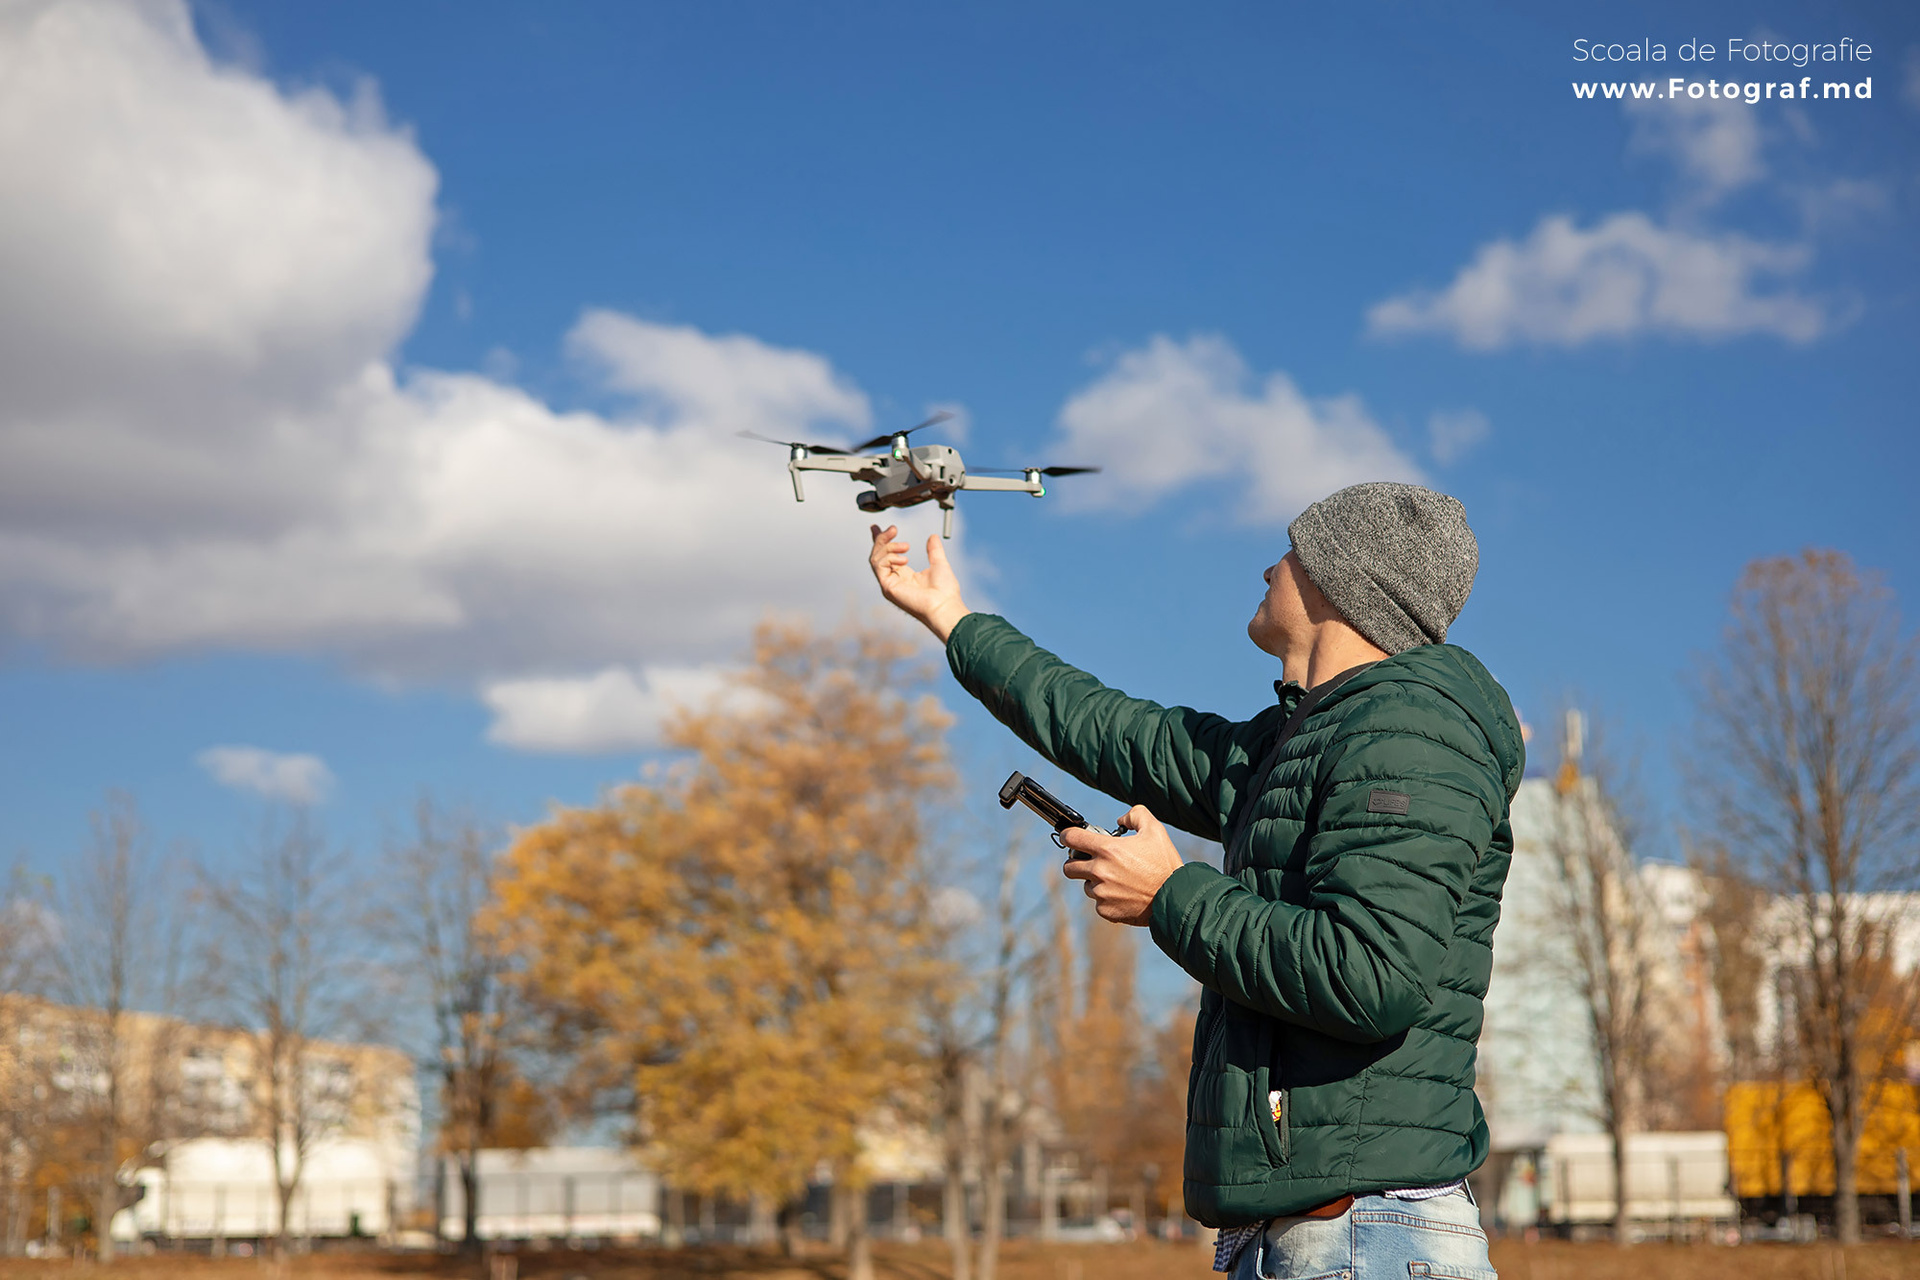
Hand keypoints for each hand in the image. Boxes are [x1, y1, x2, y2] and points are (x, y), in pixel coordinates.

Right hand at [868, 524, 970, 642]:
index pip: (886, 555)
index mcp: (904, 575)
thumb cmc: (945, 591)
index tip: (875, 527)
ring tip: (906, 546)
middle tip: (893, 528)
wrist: (945, 605)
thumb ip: (934, 550)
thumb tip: (933, 537)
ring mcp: (889, 584)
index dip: (880, 541)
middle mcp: (894, 579)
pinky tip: (904, 558)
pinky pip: (879, 566)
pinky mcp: (887, 587)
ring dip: (888, 547)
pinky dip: (889, 557)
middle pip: (878, 555)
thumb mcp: (939, 564)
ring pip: (875, 558)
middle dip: (882, 539)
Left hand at [1060, 806, 1183, 926]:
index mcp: (1107, 850)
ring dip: (1095, 882)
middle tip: (1093, 861)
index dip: (1068, 835)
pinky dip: (1106, 898)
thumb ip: (1135, 815)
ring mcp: (1101, 893)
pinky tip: (1124, 894)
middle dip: (1078, 862)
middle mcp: (1099, 872)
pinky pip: (1098, 902)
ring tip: (1118, 880)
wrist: (1175, 898)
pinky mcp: (1105, 910)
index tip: (1071, 837)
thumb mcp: (1154, 830)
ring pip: (1085, 885)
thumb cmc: (1164, 863)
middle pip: (1069, 867)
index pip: (1070, 838)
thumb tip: (1120, 819)